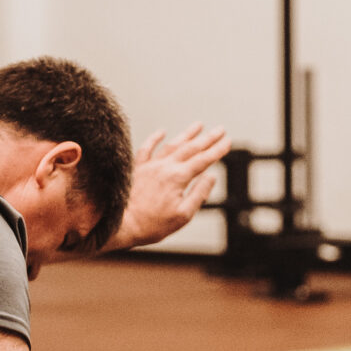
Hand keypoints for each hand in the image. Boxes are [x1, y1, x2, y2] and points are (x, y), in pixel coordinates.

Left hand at [111, 123, 228, 250]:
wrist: (121, 224)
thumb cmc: (152, 224)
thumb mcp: (183, 215)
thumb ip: (199, 193)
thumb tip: (211, 176)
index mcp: (178, 178)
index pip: (203, 160)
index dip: (217, 150)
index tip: (228, 141)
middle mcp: (164, 167)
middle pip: (190, 148)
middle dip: (208, 138)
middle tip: (220, 129)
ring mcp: (149, 166)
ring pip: (171, 145)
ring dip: (186, 134)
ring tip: (199, 125)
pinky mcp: (136, 169)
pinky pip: (146, 149)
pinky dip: (154, 139)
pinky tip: (162, 132)